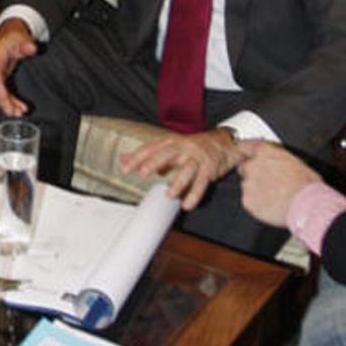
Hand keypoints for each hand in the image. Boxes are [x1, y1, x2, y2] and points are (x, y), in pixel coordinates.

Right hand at [0, 18, 37, 116]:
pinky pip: (0, 91)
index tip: (6, 100)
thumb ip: (26, 44)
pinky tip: (17, 106)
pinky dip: (8, 100)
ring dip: (6, 103)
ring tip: (18, 112)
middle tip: (14, 112)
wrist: (9, 33)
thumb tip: (32, 48)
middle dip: (2, 102)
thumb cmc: (14, 36)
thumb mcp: (22, 37)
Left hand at [119, 128, 238, 210]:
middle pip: (167, 153)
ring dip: (178, 182)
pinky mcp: (209, 168)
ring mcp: (197, 157)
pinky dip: (195, 194)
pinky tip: (187, 204)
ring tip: (169, 195)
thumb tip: (122, 160)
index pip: (151, 148)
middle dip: (155, 162)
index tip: (124, 168)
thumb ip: (146, 155)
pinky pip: (202, 182)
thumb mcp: (168, 147)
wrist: (222, 141)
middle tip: (143, 173)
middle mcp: (183, 147)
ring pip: (187, 169)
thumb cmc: (191, 147)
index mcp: (170, 142)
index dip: (137, 157)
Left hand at [235, 141, 321, 226]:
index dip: (243, 152)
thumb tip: (277, 162)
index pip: (243, 146)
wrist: (307, 205)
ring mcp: (248, 183)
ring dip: (255, 189)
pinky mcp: (247, 200)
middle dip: (252, 174)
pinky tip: (271, 205)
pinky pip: (248, 201)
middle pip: (244, 167)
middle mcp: (252, 165)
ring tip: (273, 197)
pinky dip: (256, 204)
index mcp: (264, 152)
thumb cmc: (306, 185)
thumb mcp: (295, 161)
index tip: (243, 155)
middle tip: (267, 182)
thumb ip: (278, 158)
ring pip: (247, 185)